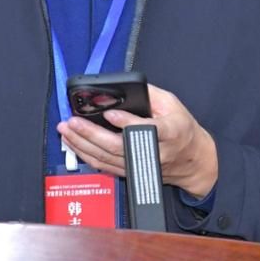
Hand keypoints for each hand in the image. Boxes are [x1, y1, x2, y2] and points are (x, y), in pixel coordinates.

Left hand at [56, 84, 218, 198]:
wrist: (193, 159)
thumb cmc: (182, 128)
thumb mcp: (173, 104)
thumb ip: (149, 94)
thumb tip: (123, 88)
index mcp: (170, 131)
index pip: (147, 129)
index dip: (127, 123)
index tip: (109, 113)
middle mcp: (155, 152)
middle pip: (119, 146)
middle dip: (92, 134)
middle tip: (73, 122)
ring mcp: (141, 165)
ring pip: (108, 159)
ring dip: (83, 145)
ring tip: (66, 131)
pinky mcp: (132, 172)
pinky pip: (105, 166)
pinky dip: (87, 156)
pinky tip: (74, 144)